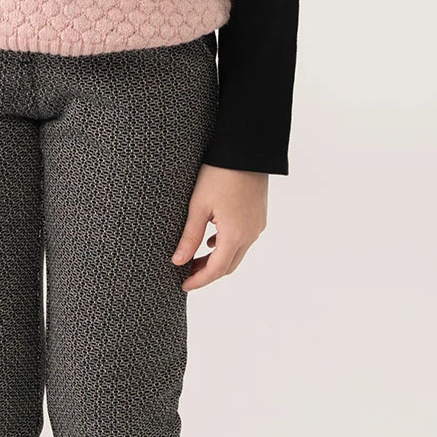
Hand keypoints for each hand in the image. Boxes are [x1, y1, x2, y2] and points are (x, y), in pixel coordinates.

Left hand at [169, 164, 268, 288]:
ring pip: (237, 253)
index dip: (199, 280)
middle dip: (207, 273)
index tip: (183, 285)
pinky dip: (227, 246)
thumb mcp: (199, 206)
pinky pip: (243, 240)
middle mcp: (250, 234)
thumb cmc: (220, 174)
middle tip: (186, 273)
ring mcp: (257, 225)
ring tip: (194, 257)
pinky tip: (211, 240)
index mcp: (235, 234)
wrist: (246, 150)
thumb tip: (178, 261)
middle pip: (229, 266)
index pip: (216, 269)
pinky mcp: (259, 216)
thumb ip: (189, 236)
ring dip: (217, 260)